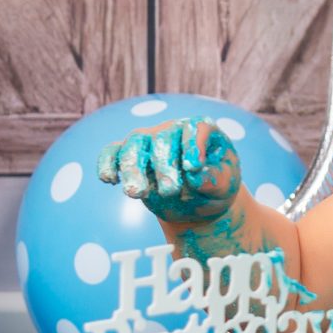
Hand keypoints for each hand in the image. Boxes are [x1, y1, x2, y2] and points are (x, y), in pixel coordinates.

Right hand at [97, 117, 241, 226]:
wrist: (197, 202)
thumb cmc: (215, 187)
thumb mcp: (225, 186)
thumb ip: (214, 180)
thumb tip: (195, 176)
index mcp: (201, 130)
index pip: (195, 130)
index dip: (193, 146)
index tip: (193, 167)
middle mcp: (172, 130)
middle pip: (162, 138)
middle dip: (163, 165)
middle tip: (170, 191)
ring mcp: (149, 141)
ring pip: (134, 145)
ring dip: (132, 168)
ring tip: (136, 193)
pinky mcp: (131, 157)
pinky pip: (112, 152)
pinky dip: (107, 163)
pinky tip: (109, 180)